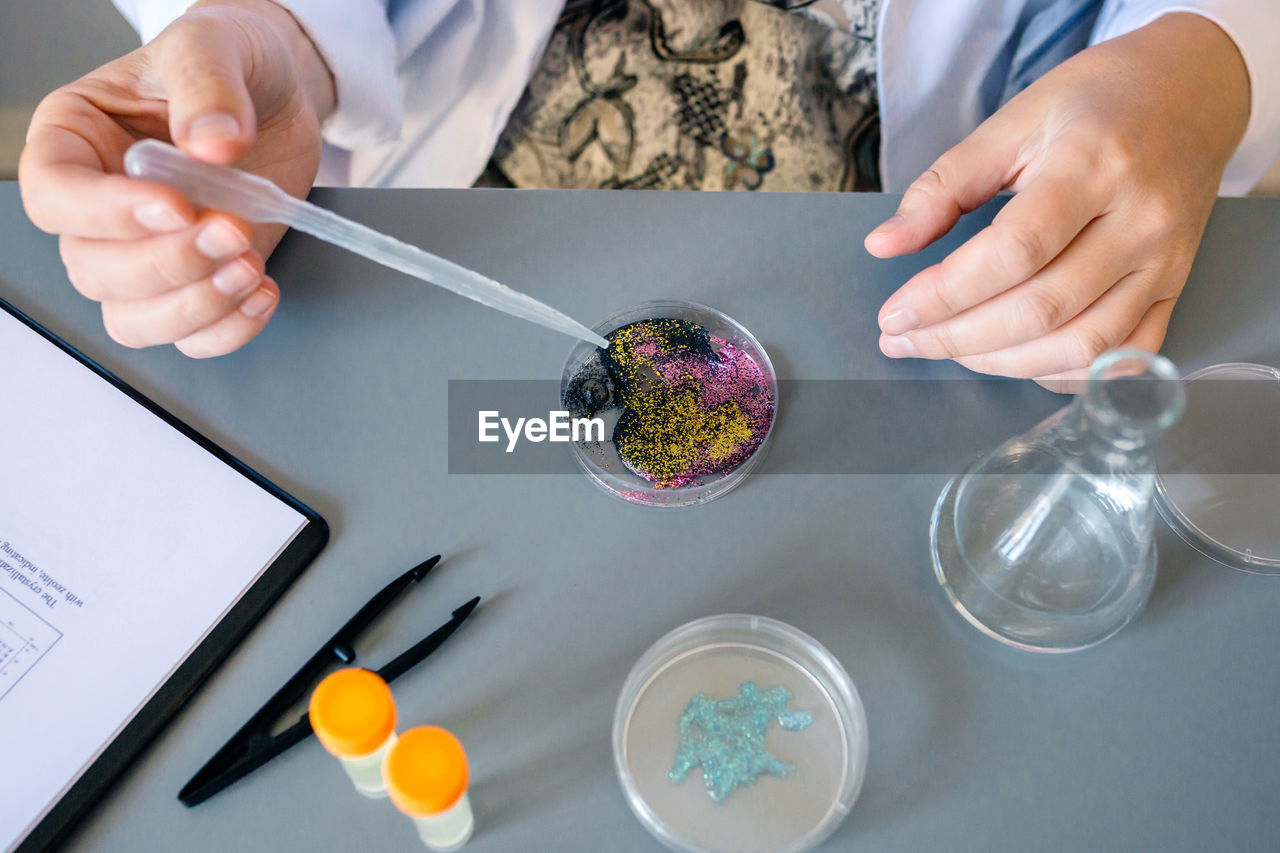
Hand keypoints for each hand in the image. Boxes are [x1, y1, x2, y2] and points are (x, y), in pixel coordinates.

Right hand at [19, 0, 333, 356]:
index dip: (107, 214)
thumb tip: (214, 144)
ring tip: (249, 265)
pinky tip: (262, 290)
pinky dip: (228, 329)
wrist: (277, 94)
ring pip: (134, 318)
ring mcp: (148, 252)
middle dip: (168, 262)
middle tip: (231, 229)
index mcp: (75, 140)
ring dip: (195, 305)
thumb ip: (208, 88)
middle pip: (94, 269)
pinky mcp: (198, 280)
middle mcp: (100, 208)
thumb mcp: (214, 48)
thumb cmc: (226, 64)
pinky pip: (192, 337)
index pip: (54, 195)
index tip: (174, 205)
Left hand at [865, 13, 1249, 390]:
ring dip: (1003, 363)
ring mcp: (1165, 261)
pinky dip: (1065, 374)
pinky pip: (1124, 357)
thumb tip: (883, 245)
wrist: (1190, 91)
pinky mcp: (1176, 288)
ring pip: (1082, 345)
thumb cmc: (1094, 102)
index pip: (1014, 253)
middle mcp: (1140, 220)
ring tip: (950, 349)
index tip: (894, 315)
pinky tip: (1017, 361)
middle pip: (1042, 308)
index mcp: (1094, 166)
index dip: (945, 295)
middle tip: (904, 339)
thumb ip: (943, 186)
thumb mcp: (1011, 122)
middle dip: (957, 337)